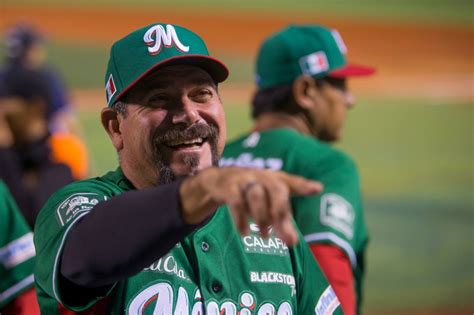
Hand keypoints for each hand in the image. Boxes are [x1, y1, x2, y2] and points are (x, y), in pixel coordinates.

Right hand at [180, 167, 322, 245]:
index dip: (303, 185)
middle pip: (276, 189)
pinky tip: (244, 233)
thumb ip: (281, 219)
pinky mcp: (227, 186)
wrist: (216, 181)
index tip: (317, 189)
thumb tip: (294, 242)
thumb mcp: (266, 201)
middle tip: (286, 236)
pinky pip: (236, 202)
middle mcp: (260, 176)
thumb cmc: (249, 193)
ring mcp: (243, 179)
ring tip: (265, 236)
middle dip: (281, 212)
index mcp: (273, 178)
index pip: (290, 181)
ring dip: (262, 217)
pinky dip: (241, 219)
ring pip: (257, 194)